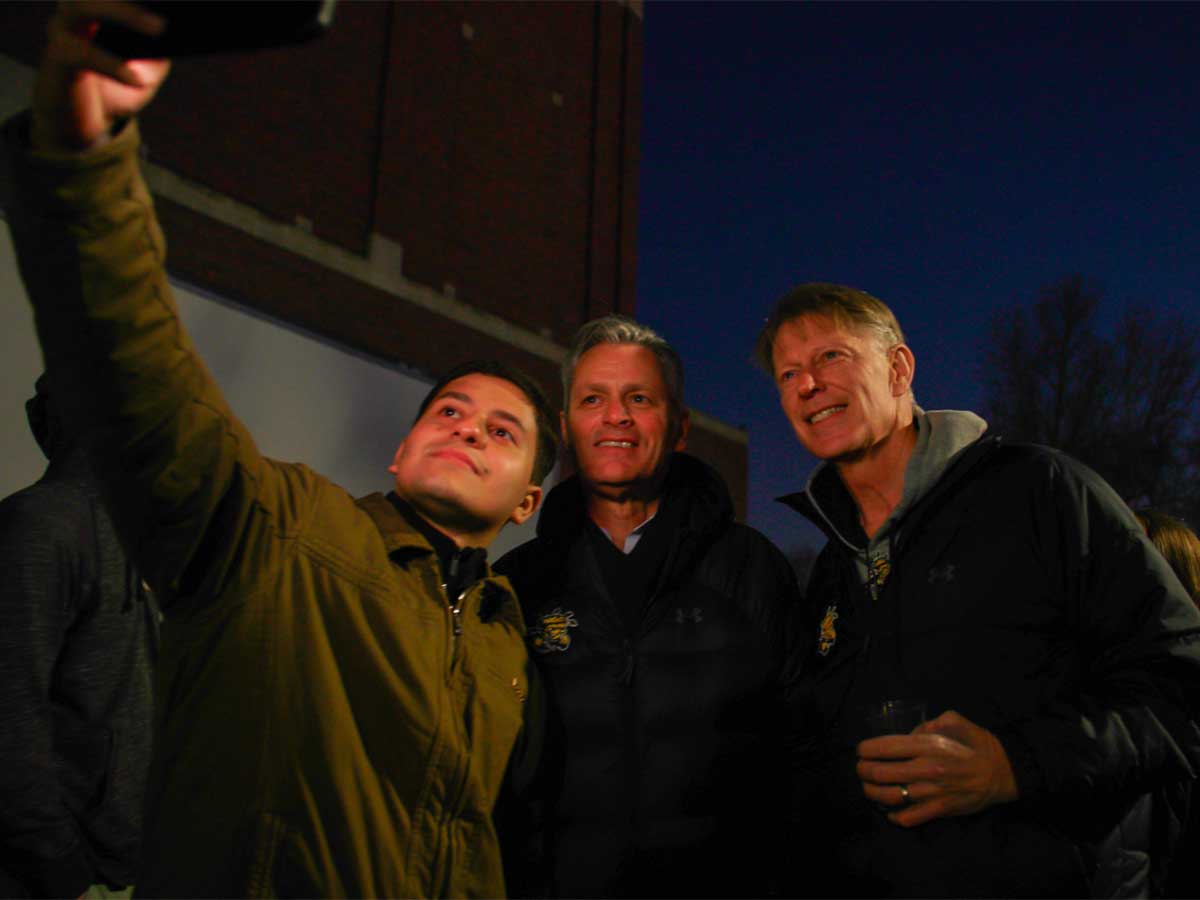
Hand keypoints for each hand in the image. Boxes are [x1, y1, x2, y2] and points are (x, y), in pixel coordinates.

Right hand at [32, 1, 169, 151]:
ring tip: (159, 28)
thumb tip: (180, 34)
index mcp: (101, 7)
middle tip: (164, 12)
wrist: (83, 122)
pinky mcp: (57, 57)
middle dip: (130, 0)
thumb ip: (161, 49)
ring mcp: (63, 30)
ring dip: (124, 13)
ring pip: (81, 5)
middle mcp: (76, 10)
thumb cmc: (117, 88)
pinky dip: (112, 65)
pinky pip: (81, 53)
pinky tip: (136, 79)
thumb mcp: (149, 69)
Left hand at [855, 709, 1018, 826]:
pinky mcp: (940, 810)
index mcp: (929, 745)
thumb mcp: (956, 721)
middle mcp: (926, 769)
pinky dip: (894, 815)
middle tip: (860, 768)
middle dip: (863, 771)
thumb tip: (911, 731)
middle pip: (881, 773)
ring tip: (868, 787)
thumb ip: (931, 722)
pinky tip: (889, 810)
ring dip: (872, 792)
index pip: (887, 747)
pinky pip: (909, 818)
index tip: (860, 750)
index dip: (867, 749)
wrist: (1004, 773)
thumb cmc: (978, 745)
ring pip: (890, 797)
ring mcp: (932, 792)